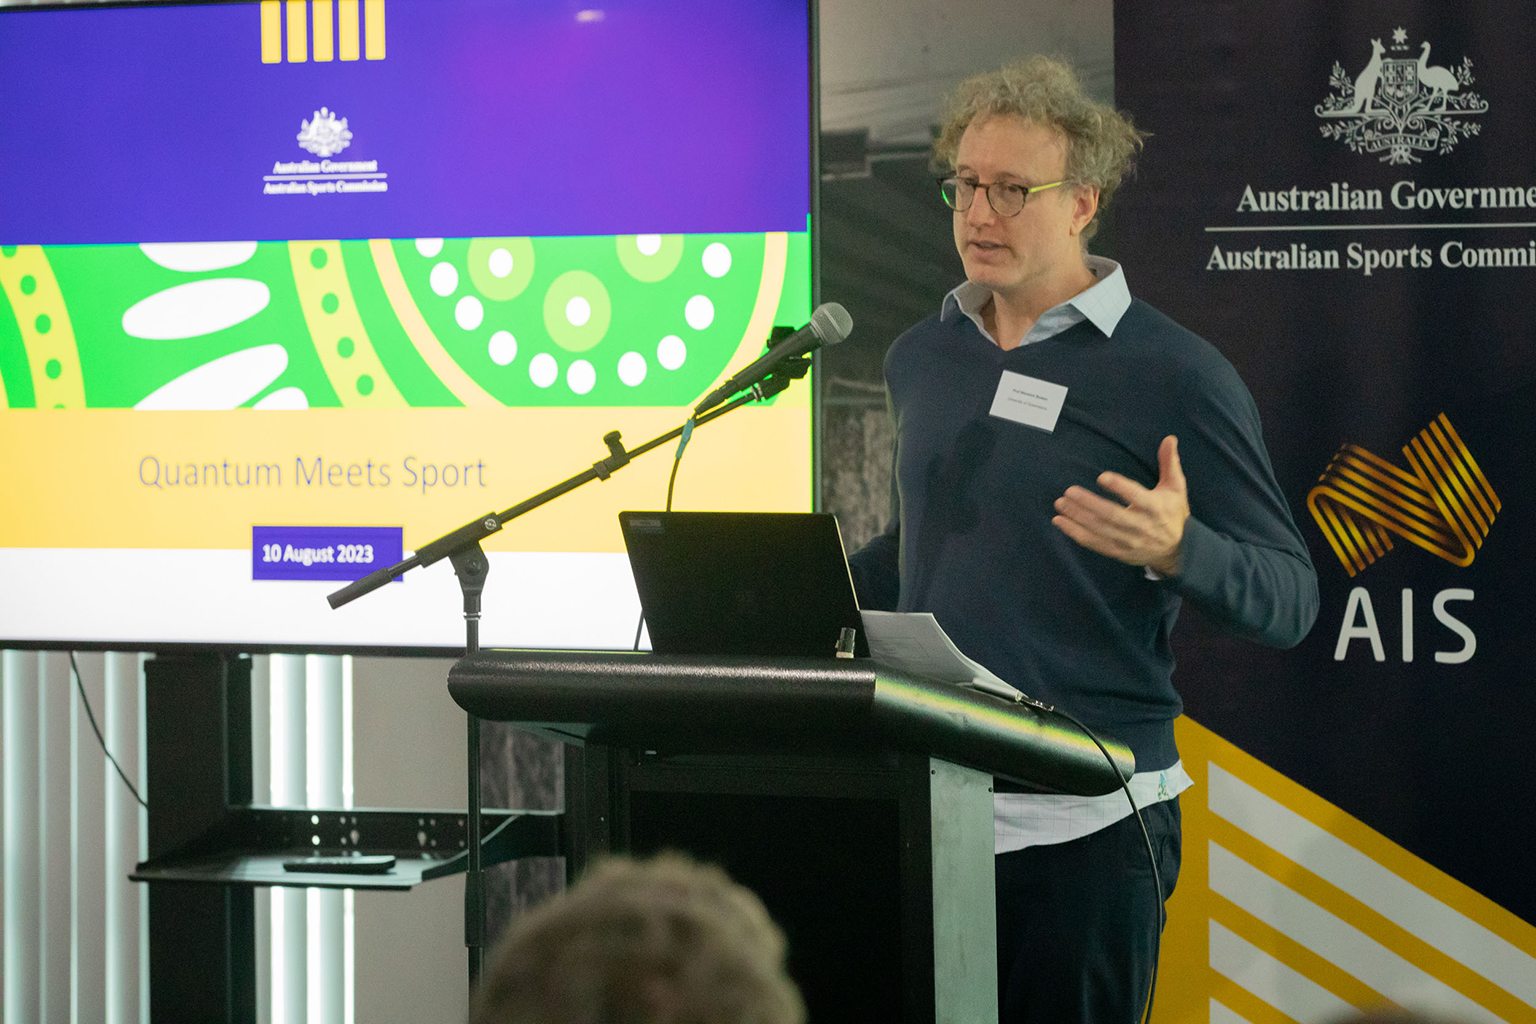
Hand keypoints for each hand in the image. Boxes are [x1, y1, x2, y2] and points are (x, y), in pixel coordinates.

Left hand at [1053, 435, 1190, 575]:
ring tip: (1060, 504)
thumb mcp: (1176, 488)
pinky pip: (1094, 543)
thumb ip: (1169, 463)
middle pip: (1112, 515)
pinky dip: (1075, 533)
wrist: (1178, 550)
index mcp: (1155, 507)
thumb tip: (1169, 438)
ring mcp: (1128, 541)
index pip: (1136, 496)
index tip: (1101, 477)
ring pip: (1099, 529)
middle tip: (1069, 491)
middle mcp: (1141, 526)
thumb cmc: (1173, 513)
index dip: (1119, 487)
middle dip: (1089, 503)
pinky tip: (1060, 522)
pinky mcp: (1118, 552)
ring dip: (1077, 517)